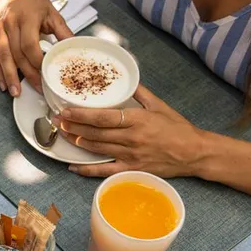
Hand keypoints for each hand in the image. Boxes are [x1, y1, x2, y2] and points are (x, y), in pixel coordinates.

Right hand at [0, 0, 72, 95]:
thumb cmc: (36, 3)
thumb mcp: (53, 14)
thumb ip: (63, 32)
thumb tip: (74, 48)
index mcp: (26, 18)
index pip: (29, 45)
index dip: (36, 62)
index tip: (45, 74)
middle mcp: (10, 23)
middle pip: (17, 54)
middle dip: (27, 74)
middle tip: (37, 89)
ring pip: (3, 57)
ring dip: (10, 77)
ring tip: (16, 93)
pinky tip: (2, 84)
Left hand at [61, 85, 209, 177]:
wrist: (194, 153)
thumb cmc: (178, 128)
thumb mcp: (160, 105)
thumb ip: (140, 93)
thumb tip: (126, 79)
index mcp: (137, 119)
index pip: (103, 117)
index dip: (81, 114)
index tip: (66, 110)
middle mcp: (131, 138)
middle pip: (95, 132)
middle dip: (73, 126)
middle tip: (57, 120)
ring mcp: (130, 155)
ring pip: (96, 148)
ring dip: (77, 142)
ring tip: (63, 134)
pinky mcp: (131, 170)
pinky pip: (104, 171)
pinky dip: (87, 170)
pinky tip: (73, 167)